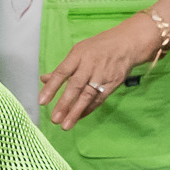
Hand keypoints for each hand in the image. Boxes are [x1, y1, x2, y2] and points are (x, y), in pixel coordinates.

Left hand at [40, 24, 158, 129]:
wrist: (127, 44)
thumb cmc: (98, 48)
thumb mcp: (78, 52)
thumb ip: (63, 68)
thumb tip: (44, 79)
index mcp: (78, 55)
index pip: (62, 72)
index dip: (51, 87)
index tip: (42, 101)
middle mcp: (90, 65)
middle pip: (75, 86)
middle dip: (64, 103)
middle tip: (55, 119)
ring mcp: (102, 74)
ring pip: (88, 95)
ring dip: (76, 111)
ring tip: (66, 125)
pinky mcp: (113, 83)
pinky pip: (99, 99)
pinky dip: (89, 109)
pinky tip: (79, 117)